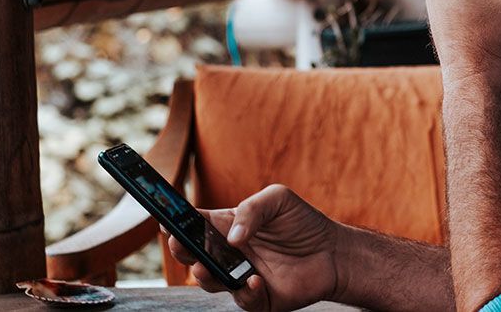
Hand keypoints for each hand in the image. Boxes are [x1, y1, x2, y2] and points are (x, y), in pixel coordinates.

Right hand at [166, 184, 339, 311]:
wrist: (334, 251)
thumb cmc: (303, 222)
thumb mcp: (278, 199)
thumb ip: (252, 209)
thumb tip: (233, 235)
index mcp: (229, 227)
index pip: (195, 224)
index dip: (178, 223)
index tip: (167, 221)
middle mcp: (230, 254)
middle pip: (194, 255)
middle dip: (182, 250)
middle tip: (180, 244)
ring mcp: (242, 277)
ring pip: (211, 282)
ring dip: (204, 276)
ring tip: (205, 267)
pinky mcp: (259, 299)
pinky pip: (244, 301)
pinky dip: (245, 293)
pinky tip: (254, 281)